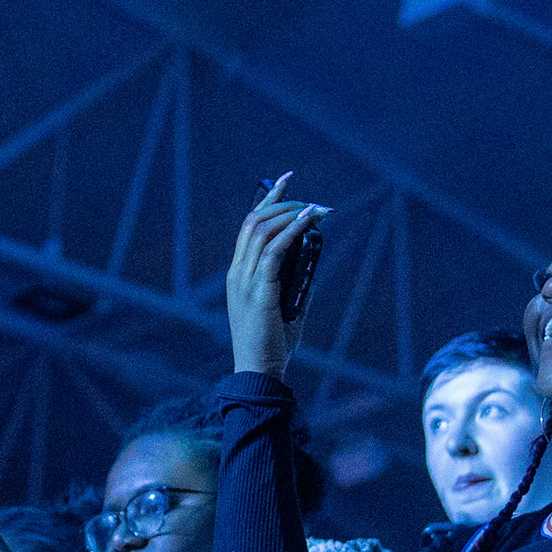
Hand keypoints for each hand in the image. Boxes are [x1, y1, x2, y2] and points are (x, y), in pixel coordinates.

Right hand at [225, 171, 327, 377]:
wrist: (260, 371)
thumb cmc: (273, 344)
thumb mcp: (288, 306)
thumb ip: (297, 283)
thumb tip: (314, 260)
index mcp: (239, 275)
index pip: (249, 226)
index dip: (267, 199)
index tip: (285, 180)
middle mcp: (237, 273)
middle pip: (254, 221)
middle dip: (283, 202)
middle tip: (311, 200)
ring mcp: (245, 281)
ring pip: (262, 231)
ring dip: (291, 214)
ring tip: (314, 209)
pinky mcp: (258, 291)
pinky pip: (273, 251)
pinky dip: (291, 232)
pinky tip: (307, 223)